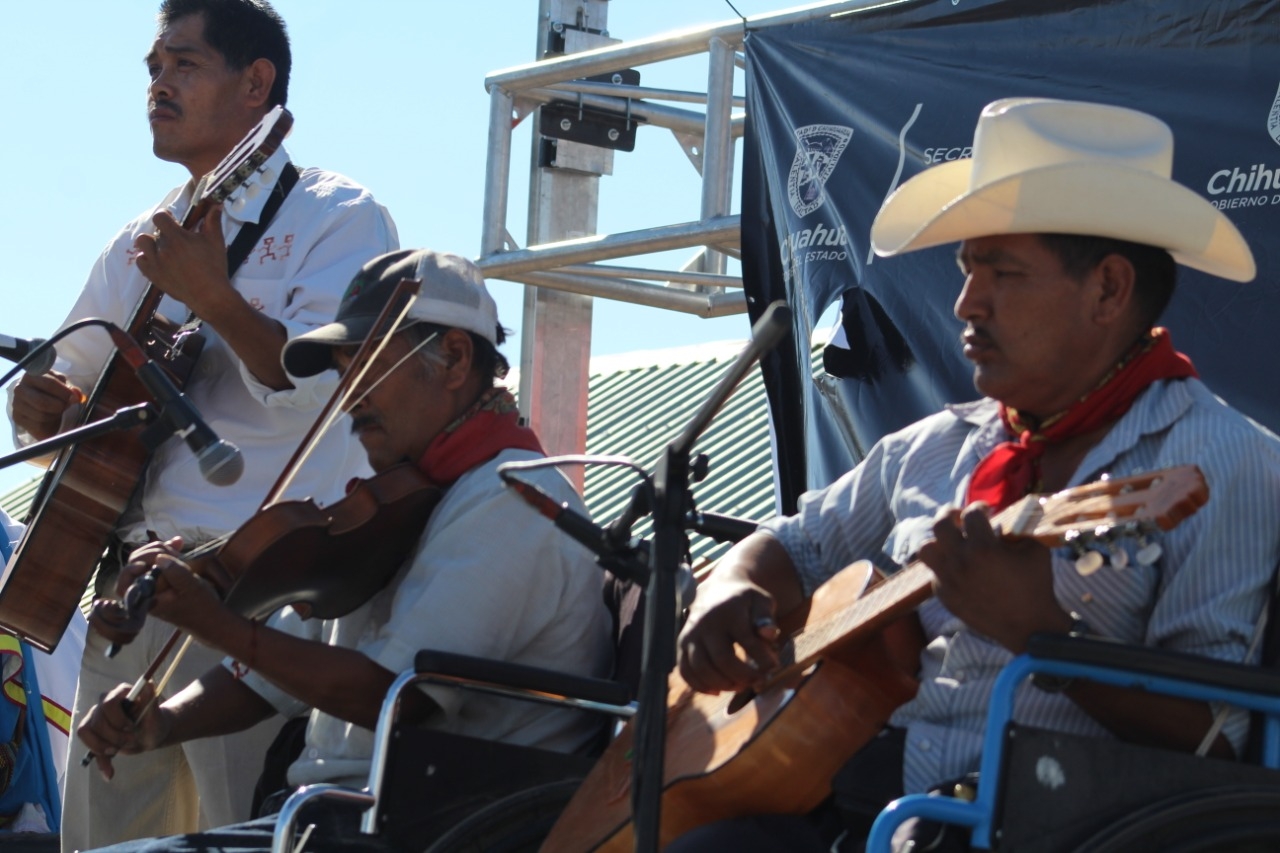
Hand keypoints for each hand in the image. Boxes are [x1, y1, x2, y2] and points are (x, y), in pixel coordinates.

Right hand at [11, 370, 82, 440]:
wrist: (40, 405)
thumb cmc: (53, 392)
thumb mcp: (62, 386)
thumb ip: (70, 389)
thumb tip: (77, 395)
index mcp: (31, 375)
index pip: (49, 383)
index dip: (64, 392)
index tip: (74, 398)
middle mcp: (20, 388)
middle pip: (43, 402)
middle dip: (60, 406)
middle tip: (67, 406)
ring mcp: (17, 404)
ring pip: (41, 414)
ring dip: (55, 414)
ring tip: (58, 410)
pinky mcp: (18, 417)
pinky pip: (37, 424)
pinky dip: (49, 422)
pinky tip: (50, 417)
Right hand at [77, 680, 168, 779]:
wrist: (151, 734)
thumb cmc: (154, 721)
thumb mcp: (156, 714)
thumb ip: (151, 700)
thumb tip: (149, 683)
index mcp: (121, 693)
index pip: (109, 703)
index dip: (118, 719)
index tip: (131, 728)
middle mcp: (105, 702)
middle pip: (97, 721)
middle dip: (114, 736)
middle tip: (131, 740)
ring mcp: (96, 717)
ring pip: (86, 731)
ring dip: (103, 747)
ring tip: (120, 750)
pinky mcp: (93, 733)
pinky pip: (88, 746)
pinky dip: (100, 761)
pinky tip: (109, 773)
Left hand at [119, 537, 226, 633]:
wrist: (211, 618)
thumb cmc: (201, 606)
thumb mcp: (191, 588)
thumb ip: (175, 573)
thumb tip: (159, 558)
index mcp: (147, 600)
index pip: (125, 583)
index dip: (131, 569)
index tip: (150, 561)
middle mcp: (146, 592)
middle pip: (134, 566)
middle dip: (150, 552)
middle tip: (173, 551)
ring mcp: (154, 584)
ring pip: (145, 560)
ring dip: (159, 549)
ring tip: (178, 546)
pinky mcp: (164, 578)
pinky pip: (158, 561)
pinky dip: (166, 551)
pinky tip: (178, 543)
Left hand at [132, 206, 233, 316]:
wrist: (209, 295)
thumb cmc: (214, 267)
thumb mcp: (216, 241)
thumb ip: (212, 221)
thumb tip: (215, 205)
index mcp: (177, 238)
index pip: (160, 217)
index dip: (165, 216)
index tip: (172, 220)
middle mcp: (163, 249)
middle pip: (152, 232)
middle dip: (162, 233)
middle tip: (173, 239)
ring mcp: (156, 263)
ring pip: (142, 244)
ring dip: (150, 243)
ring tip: (162, 249)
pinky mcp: (153, 276)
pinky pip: (140, 261)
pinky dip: (146, 258)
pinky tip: (157, 260)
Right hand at [677, 578, 780, 694]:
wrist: (716, 589)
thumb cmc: (744, 600)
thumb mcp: (761, 601)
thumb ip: (766, 618)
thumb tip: (768, 634)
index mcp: (729, 612)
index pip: (747, 640)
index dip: (763, 658)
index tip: (774, 666)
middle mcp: (706, 624)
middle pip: (721, 659)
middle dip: (742, 676)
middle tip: (757, 680)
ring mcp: (690, 635)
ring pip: (701, 668)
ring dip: (722, 684)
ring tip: (740, 686)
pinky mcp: (681, 645)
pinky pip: (685, 671)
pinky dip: (699, 686)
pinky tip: (717, 691)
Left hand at [917, 503, 1071, 653]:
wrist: (1029, 627)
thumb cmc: (1036, 585)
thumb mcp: (1035, 549)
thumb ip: (1019, 527)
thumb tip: (1007, 514)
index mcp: (983, 548)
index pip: (971, 514)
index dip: (979, 507)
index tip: (986, 510)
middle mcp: (960, 562)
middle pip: (939, 524)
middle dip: (949, 513)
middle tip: (958, 515)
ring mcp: (949, 580)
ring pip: (926, 550)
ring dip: (939, 542)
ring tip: (951, 542)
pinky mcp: (944, 596)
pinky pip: (934, 573)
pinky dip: (945, 566)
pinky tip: (960, 567)